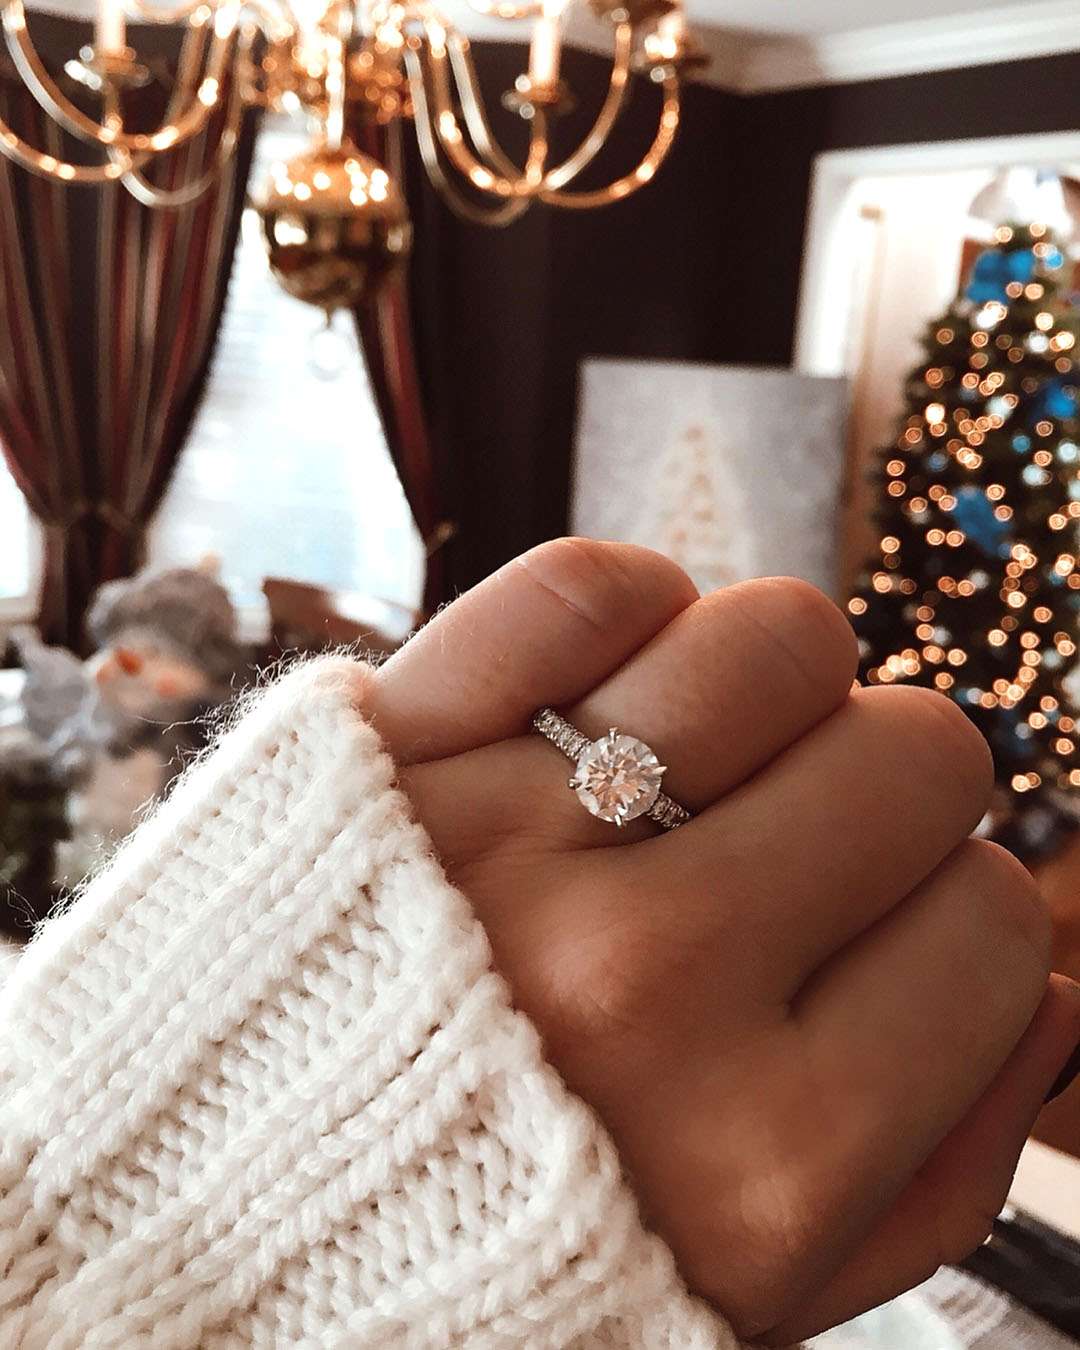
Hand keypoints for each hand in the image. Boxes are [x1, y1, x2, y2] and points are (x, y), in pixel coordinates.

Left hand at [364, 538, 1079, 1343]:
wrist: (218, 1208)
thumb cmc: (497, 1250)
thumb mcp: (744, 1301)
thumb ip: (937, 1175)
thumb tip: (1051, 996)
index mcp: (761, 1152)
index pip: (992, 928)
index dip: (958, 917)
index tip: (888, 930)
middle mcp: (646, 985)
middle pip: (916, 758)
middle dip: (889, 795)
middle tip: (799, 842)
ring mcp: (514, 841)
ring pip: (783, 639)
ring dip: (780, 691)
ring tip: (709, 762)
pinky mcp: (399, 741)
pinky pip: (590, 584)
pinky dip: (632, 612)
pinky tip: (612, 697)